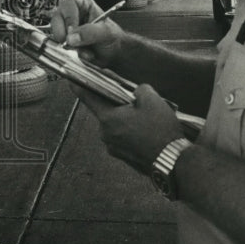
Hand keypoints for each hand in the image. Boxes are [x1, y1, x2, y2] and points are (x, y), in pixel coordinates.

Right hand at [49, 0, 123, 67]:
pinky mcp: (65, 40)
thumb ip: (90, 32)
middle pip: (57, 18)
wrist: (114, 53)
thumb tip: (72, 36)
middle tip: (72, 43)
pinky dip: (70, 52)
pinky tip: (83, 53)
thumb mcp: (106, 32)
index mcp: (82, 4)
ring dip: (70, 45)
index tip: (72, 31)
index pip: (68, 3)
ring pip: (56, 33)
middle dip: (64, 33)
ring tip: (85, 50)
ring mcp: (66, 27)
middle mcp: (72, 13)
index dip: (68, 17)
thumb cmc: (112, 37)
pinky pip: (59, 45)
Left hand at [70, 83, 185, 175]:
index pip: (89, 98)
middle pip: (106, 112)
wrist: (174, 163)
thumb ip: (139, 90)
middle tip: (134, 100)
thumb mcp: (152, 99)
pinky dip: (132, 132)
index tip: (70, 80)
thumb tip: (136, 93)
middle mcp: (106, 135)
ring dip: (126, 119)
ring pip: (117, 126)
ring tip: (147, 118)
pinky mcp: (125, 158)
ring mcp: (115, 149)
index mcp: (108, 119)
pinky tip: (149, 132)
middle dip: (117, 104)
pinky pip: (124, 139)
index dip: (80, 86)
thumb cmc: (161, 130)